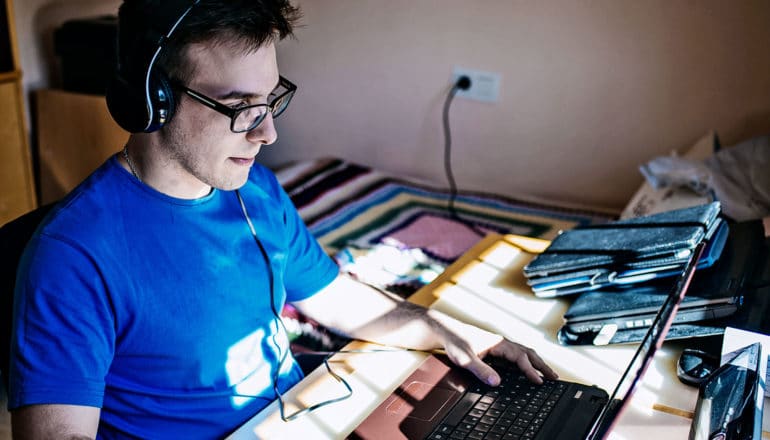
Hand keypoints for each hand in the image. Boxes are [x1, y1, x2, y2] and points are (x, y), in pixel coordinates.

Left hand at [441, 330, 558, 386]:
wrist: (445, 331)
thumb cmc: (455, 342)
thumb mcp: (465, 358)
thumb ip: (480, 370)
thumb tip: (496, 383)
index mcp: (499, 343)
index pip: (520, 358)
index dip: (530, 370)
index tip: (539, 382)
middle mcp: (502, 342)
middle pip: (528, 353)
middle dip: (542, 366)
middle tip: (555, 378)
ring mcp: (500, 345)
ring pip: (524, 353)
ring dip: (536, 364)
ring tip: (547, 375)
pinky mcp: (495, 349)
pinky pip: (516, 355)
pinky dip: (527, 362)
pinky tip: (528, 371)